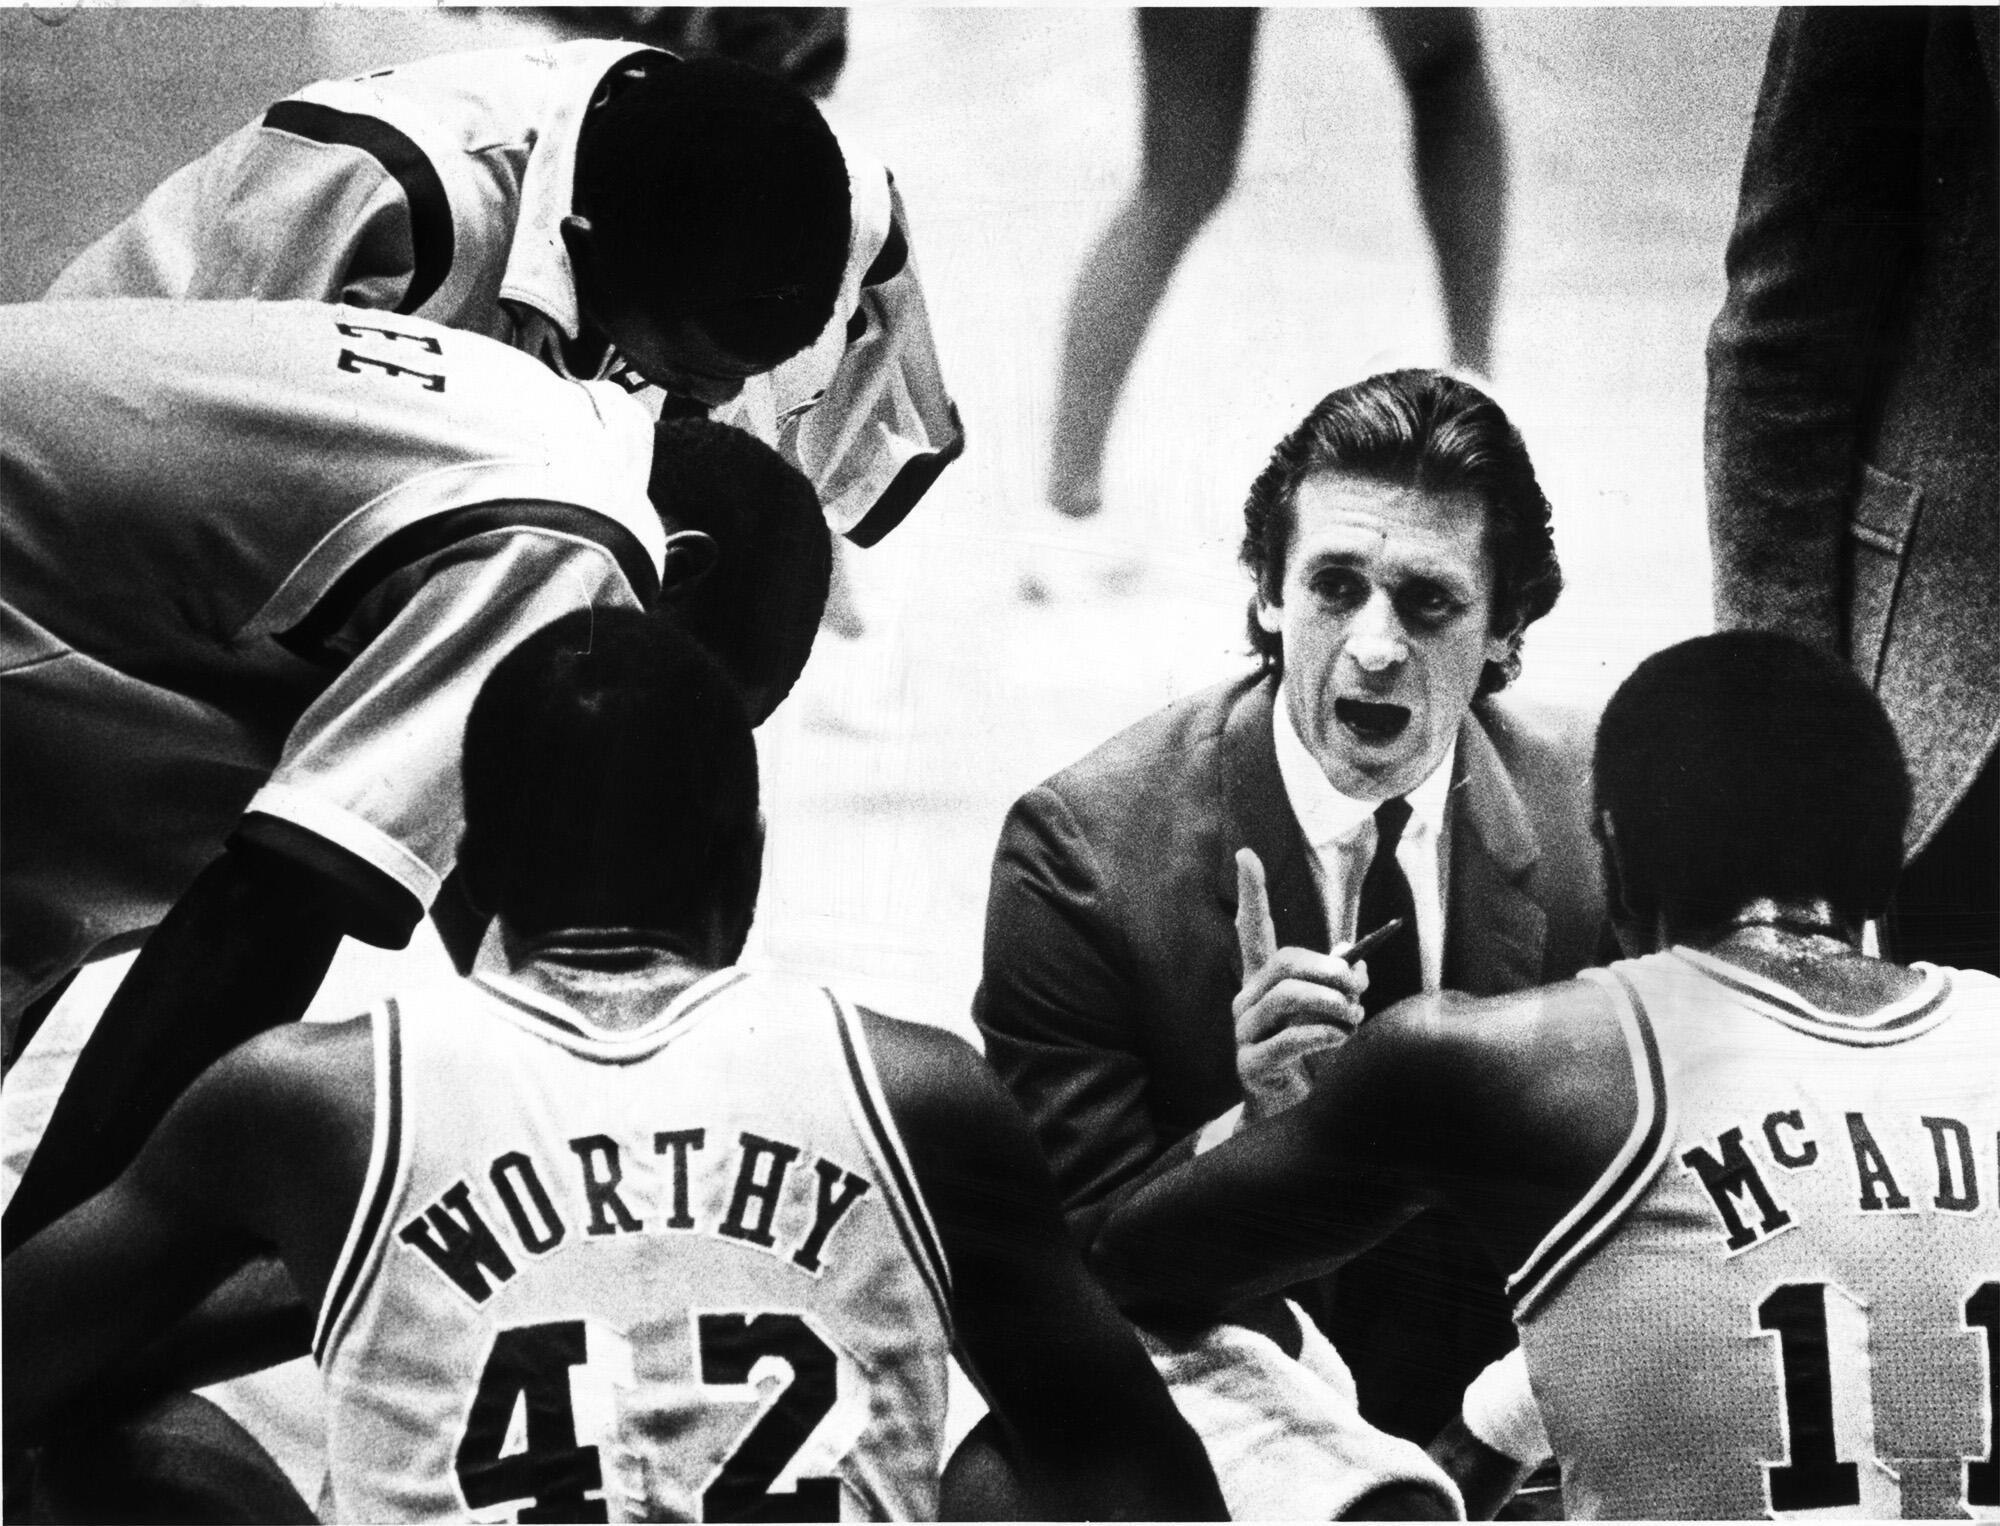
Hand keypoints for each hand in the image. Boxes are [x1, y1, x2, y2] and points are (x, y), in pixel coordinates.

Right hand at [1232, 847, 1366, 1123]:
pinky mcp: (1250, 1064)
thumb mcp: (1333, 1018)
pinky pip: (1290, 1037)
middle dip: (1329, 969)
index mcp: (1263, 984)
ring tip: (1353, 1021)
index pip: (1252, 930)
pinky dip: (1324, 1035)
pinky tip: (1340, 1042)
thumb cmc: (1316, 1063)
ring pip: (1287, 995)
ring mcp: (1243, 1032)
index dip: (1250, 893)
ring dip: (1332, 1004)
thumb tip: (1358, 967)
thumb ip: (1344, 986)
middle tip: (1358, 989)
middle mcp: (1247, 1002)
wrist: (1293, 1121)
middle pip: (1284, 961)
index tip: (1247, 855)